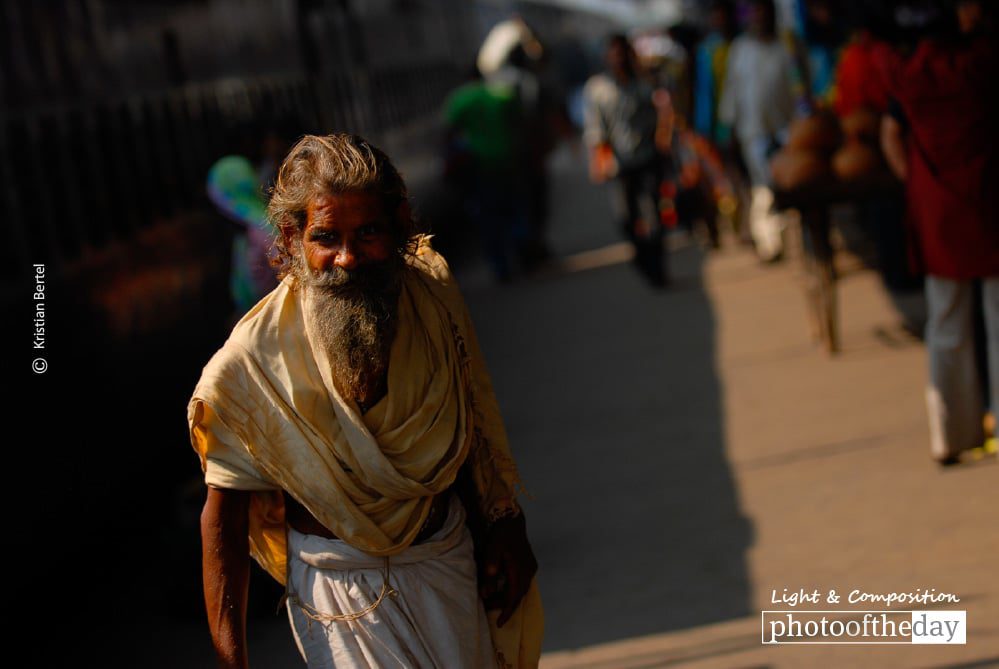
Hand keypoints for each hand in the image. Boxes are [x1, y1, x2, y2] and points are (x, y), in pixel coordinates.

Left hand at [478, 512, 537, 626]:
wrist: (511, 518)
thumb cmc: (500, 534)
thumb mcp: (492, 550)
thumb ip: (490, 570)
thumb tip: (487, 592)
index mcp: (520, 570)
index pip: (514, 597)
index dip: (506, 611)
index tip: (499, 623)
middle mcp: (529, 570)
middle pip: (518, 595)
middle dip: (505, 605)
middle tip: (489, 609)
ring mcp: (531, 567)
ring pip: (521, 589)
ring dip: (509, 597)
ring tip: (493, 601)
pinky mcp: (530, 564)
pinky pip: (522, 582)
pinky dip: (513, 589)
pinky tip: (503, 589)